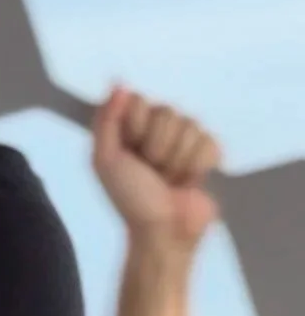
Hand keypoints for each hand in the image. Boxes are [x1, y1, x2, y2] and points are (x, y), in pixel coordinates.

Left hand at [92, 86, 221, 250]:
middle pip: (167, 112)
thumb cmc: (130, 199)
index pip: (139, 100)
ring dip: (176, 160)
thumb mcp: (105, 162)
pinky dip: (197, 165)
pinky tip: (188, 181)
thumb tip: (119, 84)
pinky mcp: (208, 153)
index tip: (129, 151)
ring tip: (168, 180)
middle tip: (150, 172)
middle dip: (156, 148)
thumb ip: (106, 122)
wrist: (162, 231)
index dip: (135, 127)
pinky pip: (210, 141)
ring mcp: (185, 140)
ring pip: (191, 126)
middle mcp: (158, 130)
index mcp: (131, 129)